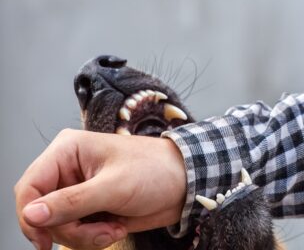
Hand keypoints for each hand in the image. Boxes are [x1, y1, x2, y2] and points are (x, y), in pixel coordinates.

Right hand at [14, 129, 186, 249]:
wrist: (184, 184)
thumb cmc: (155, 170)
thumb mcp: (114, 187)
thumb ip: (71, 203)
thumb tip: (32, 214)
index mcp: (68, 151)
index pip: (30, 186)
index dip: (30, 216)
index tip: (44, 240)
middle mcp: (69, 170)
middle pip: (42, 212)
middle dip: (69, 230)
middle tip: (99, 231)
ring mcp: (79, 191)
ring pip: (58, 226)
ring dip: (84, 236)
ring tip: (112, 228)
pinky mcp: (90, 208)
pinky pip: (76, 232)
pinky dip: (92, 238)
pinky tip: (114, 228)